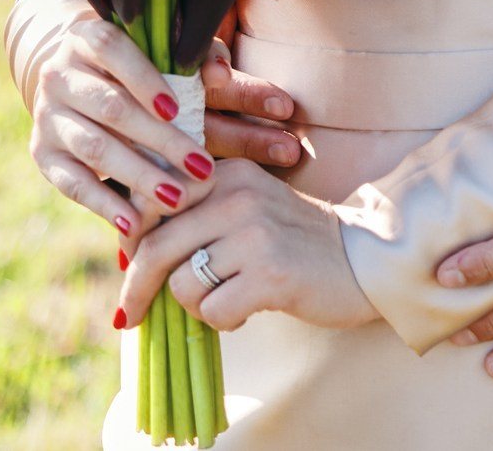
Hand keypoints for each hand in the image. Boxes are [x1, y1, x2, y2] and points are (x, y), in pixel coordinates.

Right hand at [19, 18, 297, 236]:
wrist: (78, 86)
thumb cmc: (137, 69)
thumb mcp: (163, 54)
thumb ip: (198, 57)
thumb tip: (220, 74)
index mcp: (87, 38)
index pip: (111, 49)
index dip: (143, 80)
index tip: (176, 110)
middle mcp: (58, 74)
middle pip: (110, 107)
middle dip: (160, 140)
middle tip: (201, 168)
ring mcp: (47, 116)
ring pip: (94, 147)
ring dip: (139, 175)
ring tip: (177, 198)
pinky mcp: (43, 154)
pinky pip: (72, 183)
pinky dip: (104, 205)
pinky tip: (134, 223)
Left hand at [119, 159, 376, 332]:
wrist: (363, 259)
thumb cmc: (293, 241)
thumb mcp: (245, 208)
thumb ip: (197, 215)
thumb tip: (129, 251)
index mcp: (226, 171)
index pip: (152, 201)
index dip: (132, 239)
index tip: (129, 268)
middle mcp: (236, 194)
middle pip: (154, 246)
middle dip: (136, 288)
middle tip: (128, 316)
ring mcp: (254, 233)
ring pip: (182, 284)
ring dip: (196, 306)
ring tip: (227, 301)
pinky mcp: (271, 274)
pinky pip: (213, 311)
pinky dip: (222, 321)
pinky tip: (246, 312)